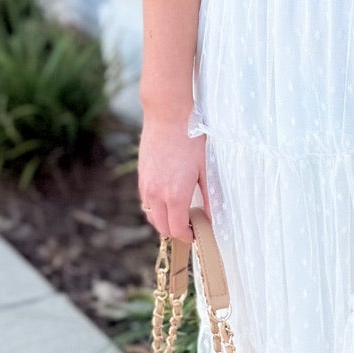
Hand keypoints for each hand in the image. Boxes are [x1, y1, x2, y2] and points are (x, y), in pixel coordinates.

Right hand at [137, 107, 207, 240]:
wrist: (167, 116)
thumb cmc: (190, 139)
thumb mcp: (205, 169)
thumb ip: (209, 197)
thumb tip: (212, 217)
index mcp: (175, 195)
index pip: (177, 229)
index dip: (187, 236)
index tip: (196, 234)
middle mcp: (156, 194)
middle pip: (162, 227)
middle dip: (175, 232)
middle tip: (190, 227)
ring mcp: (146, 186)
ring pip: (151, 215)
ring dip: (164, 221)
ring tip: (179, 215)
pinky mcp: (141, 177)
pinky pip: (146, 202)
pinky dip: (155, 208)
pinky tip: (168, 200)